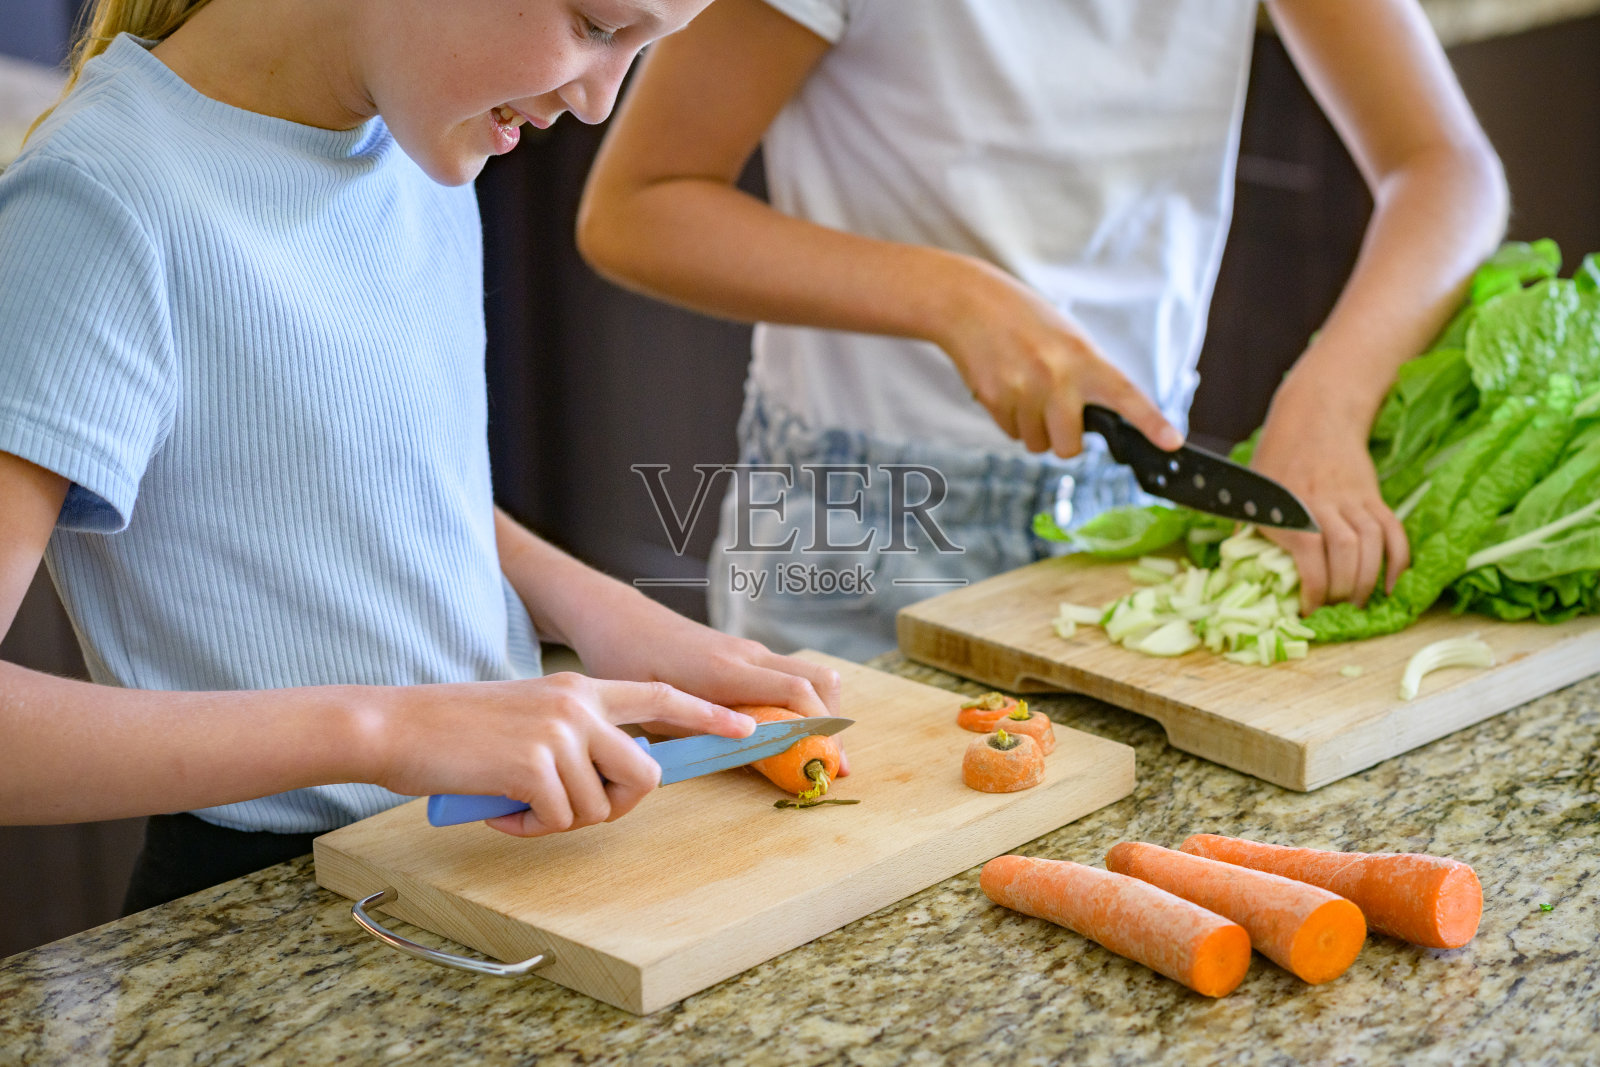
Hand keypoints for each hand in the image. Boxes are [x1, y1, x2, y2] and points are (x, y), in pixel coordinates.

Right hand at [374, 672, 755, 837]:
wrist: (396, 725)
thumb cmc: (456, 730)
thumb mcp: (528, 715)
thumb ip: (573, 735)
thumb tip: (605, 781)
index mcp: (580, 687)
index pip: (659, 696)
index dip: (705, 713)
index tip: (744, 726)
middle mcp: (578, 704)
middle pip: (645, 772)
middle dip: (615, 805)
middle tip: (566, 810)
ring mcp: (559, 732)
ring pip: (598, 805)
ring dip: (558, 820)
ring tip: (515, 803)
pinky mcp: (535, 764)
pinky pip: (558, 820)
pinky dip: (527, 829)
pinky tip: (499, 810)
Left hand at [567, 589, 849, 772]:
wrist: (617, 619)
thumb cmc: (627, 662)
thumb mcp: (657, 709)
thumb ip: (703, 731)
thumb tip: (750, 754)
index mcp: (726, 670)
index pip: (797, 692)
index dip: (820, 728)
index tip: (829, 763)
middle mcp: (748, 656)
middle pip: (819, 680)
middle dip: (833, 724)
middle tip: (833, 765)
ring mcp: (749, 652)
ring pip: (809, 676)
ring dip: (821, 713)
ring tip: (816, 754)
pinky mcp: (744, 655)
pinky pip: (789, 676)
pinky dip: (802, 704)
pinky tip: (789, 734)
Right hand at [937, 260, 1182, 457]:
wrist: (969, 303)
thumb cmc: (1025, 320)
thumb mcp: (1068, 339)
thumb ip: (1086, 376)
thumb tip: (1095, 421)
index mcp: (1084, 357)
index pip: (1126, 394)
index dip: (1151, 422)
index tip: (1172, 443)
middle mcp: (1057, 376)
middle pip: (1069, 446)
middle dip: (1061, 439)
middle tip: (1054, 413)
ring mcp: (1023, 390)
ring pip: (1036, 443)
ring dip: (1032, 427)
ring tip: (1023, 388)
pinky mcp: (993, 399)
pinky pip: (1010, 433)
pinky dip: (1009, 418)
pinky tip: (1005, 386)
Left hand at [1251, 392, 1409, 612]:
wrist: (1315, 416)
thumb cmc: (1276, 456)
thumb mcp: (1251, 489)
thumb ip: (1246, 527)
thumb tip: (1238, 567)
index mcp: (1288, 507)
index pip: (1309, 555)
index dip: (1313, 588)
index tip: (1308, 611)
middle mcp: (1323, 503)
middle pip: (1346, 552)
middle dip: (1344, 589)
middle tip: (1336, 610)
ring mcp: (1353, 499)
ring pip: (1372, 543)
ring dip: (1369, 580)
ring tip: (1359, 603)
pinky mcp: (1373, 496)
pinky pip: (1393, 530)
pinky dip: (1398, 560)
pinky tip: (1391, 585)